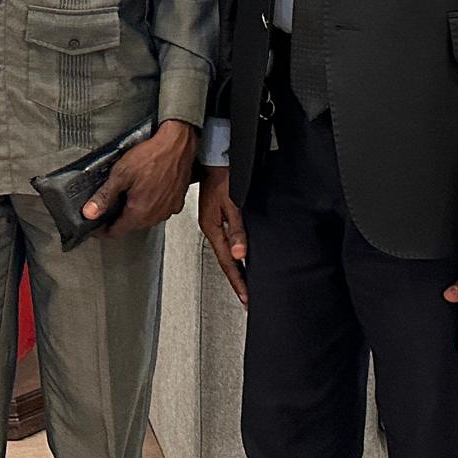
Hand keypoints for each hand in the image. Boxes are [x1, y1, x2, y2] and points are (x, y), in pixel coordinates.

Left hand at [85, 121, 197, 234]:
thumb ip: (104, 196)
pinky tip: (146, 190)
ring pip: (146, 218)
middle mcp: (155, 216)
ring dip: (136, 211)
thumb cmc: (152, 156)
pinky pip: (159, 209)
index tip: (96, 226)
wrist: (177, 145)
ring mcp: (168, 210)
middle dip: (118, 218)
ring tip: (128, 194)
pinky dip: (151, 204)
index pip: (116, 231)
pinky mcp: (177, 202)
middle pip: (131, 225)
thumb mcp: (121, 174)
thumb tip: (90, 213)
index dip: (103, 230)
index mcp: (139, 213)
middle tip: (109, 205)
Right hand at [196, 164, 247, 304]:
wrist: (216, 158)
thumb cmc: (223, 176)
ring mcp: (214, 223)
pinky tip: (241, 259)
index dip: (237, 281)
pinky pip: (227, 242)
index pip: (227, 262)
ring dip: (236, 270)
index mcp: (212, 228)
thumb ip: (237, 229)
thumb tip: (240, 254)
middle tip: (246, 298)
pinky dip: (235, 255)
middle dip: (236, 281)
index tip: (245, 297)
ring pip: (226, 253)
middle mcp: (211, 228)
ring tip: (245, 285)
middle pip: (225, 261)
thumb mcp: (232, 203)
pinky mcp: (218, 217)